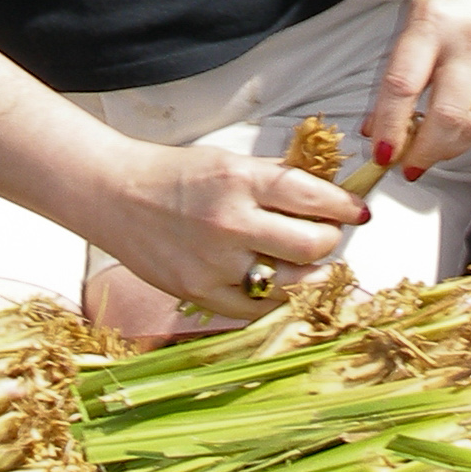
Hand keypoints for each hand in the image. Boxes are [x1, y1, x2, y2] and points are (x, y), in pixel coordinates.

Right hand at [96, 141, 368, 317]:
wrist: (114, 194)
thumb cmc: (175, 175)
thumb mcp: (229, 162)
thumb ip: (277, 180)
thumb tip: (329, 197)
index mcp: (240, 180)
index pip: (314, 197)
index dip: (345, 206)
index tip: (356, 211)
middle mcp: (230, 222)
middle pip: (312, 245)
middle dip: (329, 239)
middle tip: (325, 234)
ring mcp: (215, 263)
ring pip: (292, 284)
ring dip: (309, 273)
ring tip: (303, 261)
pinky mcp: (200, 292)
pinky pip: (257, 309)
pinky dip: (274, 299)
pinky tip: (275, 282)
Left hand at [362, 0, 470, 176]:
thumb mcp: (415, 19)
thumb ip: (397, 72)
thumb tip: (376, 129)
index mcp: (431, 22)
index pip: (403, 85)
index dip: (391, 128)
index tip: (382, 154)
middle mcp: (468, 40)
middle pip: (446, 116)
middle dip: (424, 151)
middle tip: (409, 164)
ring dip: (449, 149)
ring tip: (432, 151)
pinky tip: (459, 132)